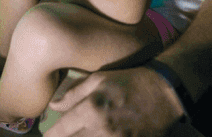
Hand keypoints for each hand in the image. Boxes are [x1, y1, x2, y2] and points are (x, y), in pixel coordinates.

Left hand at [44, 67, 185, 136]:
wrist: (165, 93)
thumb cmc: (129, 81)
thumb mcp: (99, 79)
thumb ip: (73, 94)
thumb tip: (53, 106)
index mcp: (91, 110)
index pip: (61, 131)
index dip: (50, 136)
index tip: (47, 137)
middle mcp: (101, 130)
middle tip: (62, 136)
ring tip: (79, 135)